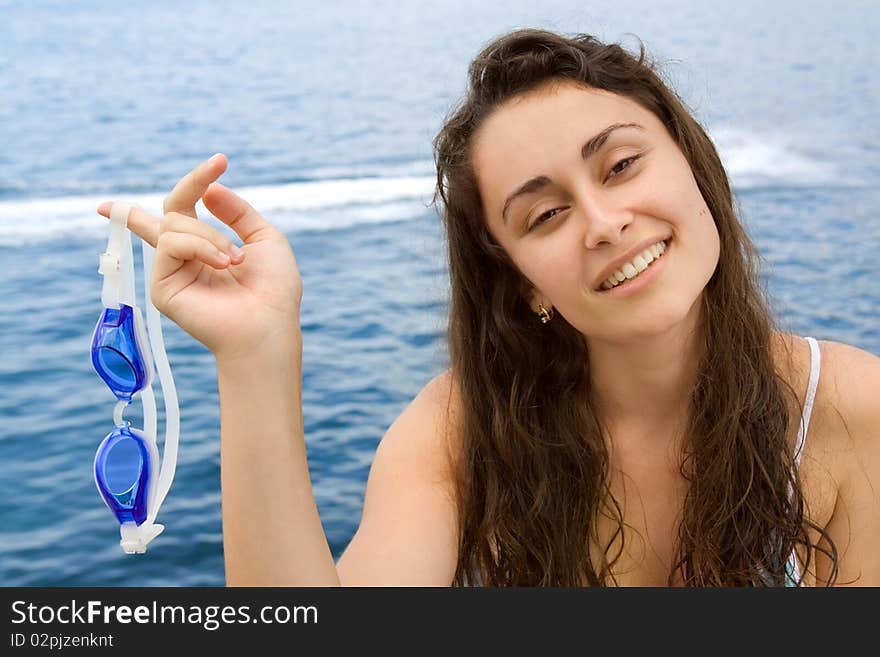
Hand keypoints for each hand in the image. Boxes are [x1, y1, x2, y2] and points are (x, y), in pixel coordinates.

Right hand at [97, 154, 302, 360]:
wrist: (270, 324)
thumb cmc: (274, 290)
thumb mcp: (264, 239)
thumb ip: (237, 212)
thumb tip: (209, 189)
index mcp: (205, 248)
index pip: (185, 209)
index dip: (195, 183)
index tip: (220, 161)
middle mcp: (184, 259)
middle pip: (171, 209)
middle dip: (192, 183)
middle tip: (218, 164)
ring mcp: (171, 272)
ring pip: (175, 224)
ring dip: (210, 234)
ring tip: (236, 259)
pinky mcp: (162, 286)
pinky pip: (172, 244)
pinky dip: (200, 247)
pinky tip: (224, 264)